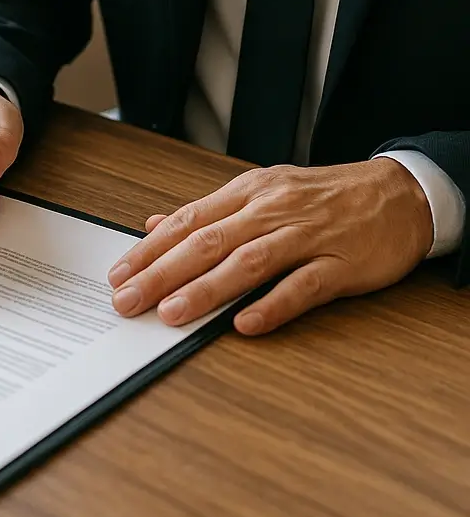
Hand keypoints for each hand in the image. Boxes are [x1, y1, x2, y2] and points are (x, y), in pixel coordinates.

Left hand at [106, 160, 433, 334]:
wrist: (398, 194)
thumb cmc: (322, 196)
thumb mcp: (261, 191)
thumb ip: (208, 213)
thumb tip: (155, 224)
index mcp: (247, 192)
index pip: (187, 221)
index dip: (149, 249)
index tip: (118, 274)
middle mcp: (270, 210)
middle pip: (207, 242)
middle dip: (161, 273)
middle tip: (128, 300)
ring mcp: (306, 236)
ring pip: (248, 262)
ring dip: (206, 289)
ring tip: (171, 313)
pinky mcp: (342, 263)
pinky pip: (303, 286)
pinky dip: (273, 305)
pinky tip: (245, 324)